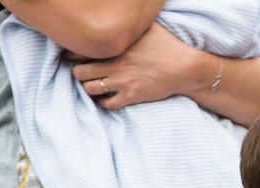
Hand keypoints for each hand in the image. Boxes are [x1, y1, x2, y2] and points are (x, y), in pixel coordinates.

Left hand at [67, 22, 206, 110]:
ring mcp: (122, 81)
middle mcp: (114, 63)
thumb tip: (123, 12)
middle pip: (78, 72)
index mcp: (115, 45)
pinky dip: (104, 102)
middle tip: (86, 71)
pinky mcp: (131, 96)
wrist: (185, 68)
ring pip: (89, 89)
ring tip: (96, 84)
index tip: (77, 55)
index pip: (80, 49)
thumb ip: (130, 22)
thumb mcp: (147, 26)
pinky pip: (107, 104)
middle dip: (79, 72)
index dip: (74, 53)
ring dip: (90, 87)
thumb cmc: (168, 45)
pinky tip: (109, 96)